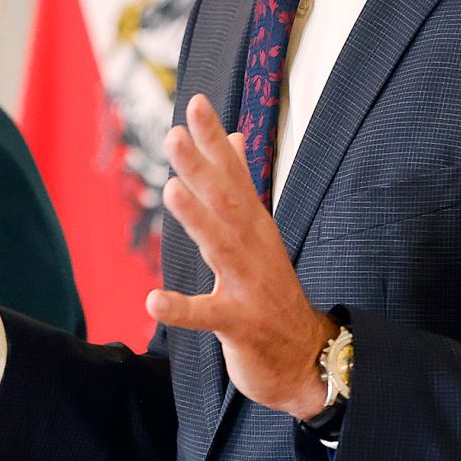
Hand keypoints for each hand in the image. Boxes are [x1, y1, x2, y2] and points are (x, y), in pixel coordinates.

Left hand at [148, 94, 333, 418]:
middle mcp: (253, 248)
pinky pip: (208, 316)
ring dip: (196, 218)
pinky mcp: (240, 324)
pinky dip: (182, 308)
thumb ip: (242, 186)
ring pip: (220, 246)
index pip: (234, 175)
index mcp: (255, 226)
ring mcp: (249, 285)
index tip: (196, 103)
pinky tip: (154, 301)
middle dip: (201, 167)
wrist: (307, 358)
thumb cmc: (272, 291)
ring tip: (171, 191)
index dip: (214, 140)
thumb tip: (235, 137)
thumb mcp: (259, 234)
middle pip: (226, 202)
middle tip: (174, 134)